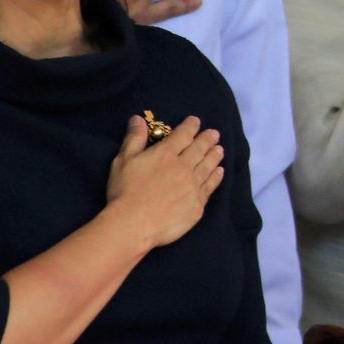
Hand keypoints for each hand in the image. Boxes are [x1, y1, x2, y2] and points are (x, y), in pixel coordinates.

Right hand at [106, 115, 225, 248]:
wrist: (134, 224)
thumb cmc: (125, 192)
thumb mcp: (123, 161)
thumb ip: (134, 139)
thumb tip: (138, 119)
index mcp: (166, 154)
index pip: (183, 135)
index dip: (191, 126)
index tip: (196, 121)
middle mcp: (184, 167)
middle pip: (200, 149)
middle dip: (208, 139)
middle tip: (215, 134)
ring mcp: (193, 186)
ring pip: (208, 166)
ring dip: (215, 156)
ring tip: (220, 150)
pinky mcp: (197, 205)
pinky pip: (210, 187)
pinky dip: (216, 177)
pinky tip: (219, 172)